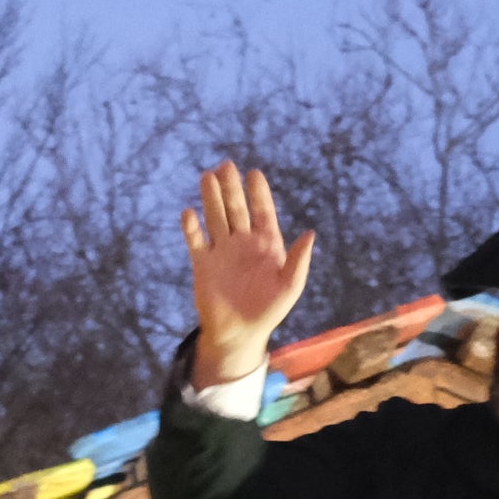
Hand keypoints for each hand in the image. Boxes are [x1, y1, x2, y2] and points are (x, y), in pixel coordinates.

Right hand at [182, 161, 315, 384]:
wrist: (239, 333)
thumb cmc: (269, 310)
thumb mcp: (291, 286)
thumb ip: (299, 260)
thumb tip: (310, 233)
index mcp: (266, 243)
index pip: (261, 211)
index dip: (258, 193)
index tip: (253, 174)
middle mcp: (243, 242)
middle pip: (236, 208)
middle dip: (231, 187)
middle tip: (226, 165)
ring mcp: (222, 251)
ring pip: (215, 218)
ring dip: (211, 198)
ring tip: (207, 176)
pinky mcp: (203, 264)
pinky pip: (196, 242)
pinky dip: (191, 228)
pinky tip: (189, 213)